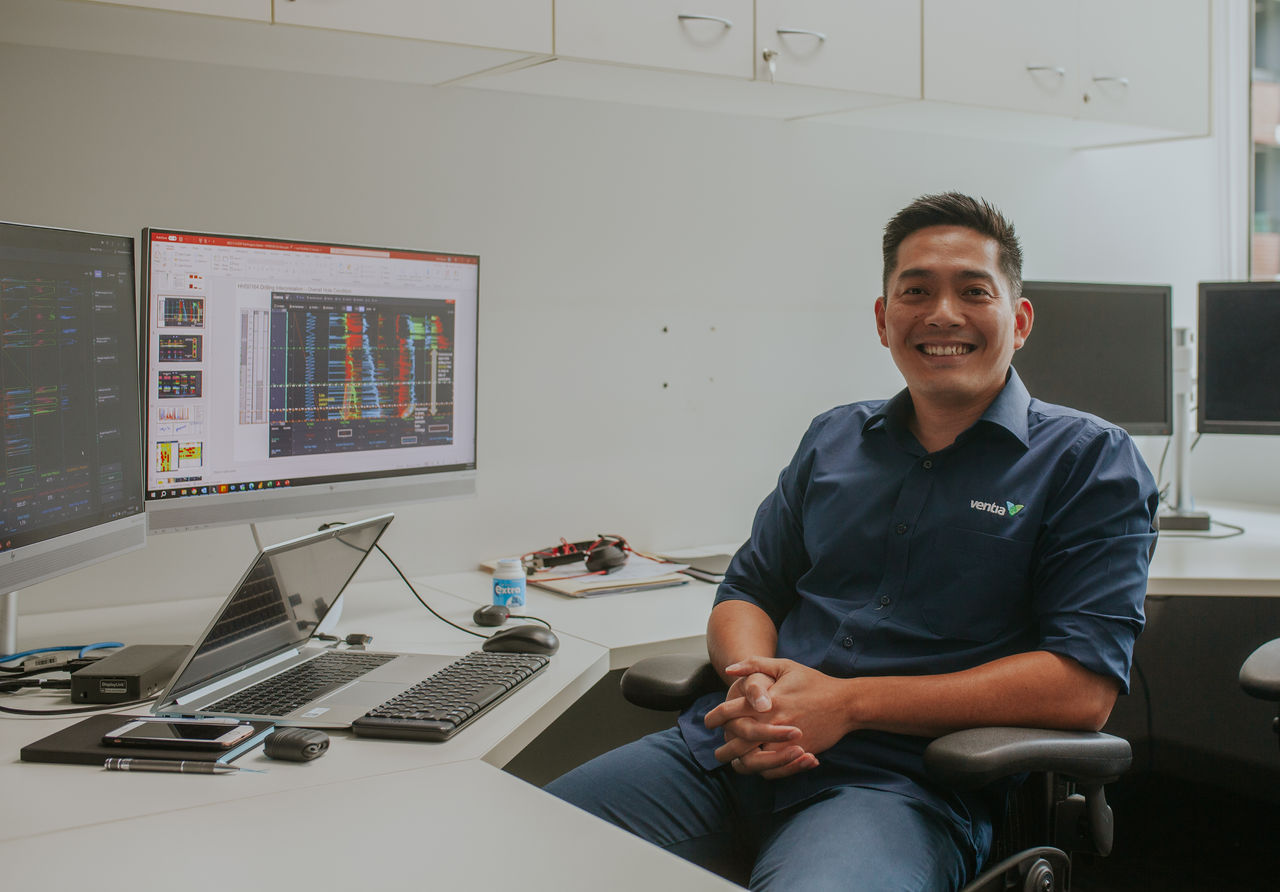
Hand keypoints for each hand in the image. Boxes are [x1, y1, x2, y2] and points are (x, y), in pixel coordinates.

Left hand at [707, 657, 853, 777]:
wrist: (845, 703)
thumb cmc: (813, 682)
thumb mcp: (784, 666)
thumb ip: (754, 665)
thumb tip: (729, 670)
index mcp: (766, 701)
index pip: (730, 712)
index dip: (714, 718)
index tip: (707, 722)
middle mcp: (773, 723)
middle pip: (737, 741)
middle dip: (723, 748)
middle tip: (716, 751)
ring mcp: (786, 741)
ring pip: (753, 760)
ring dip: (740, 763)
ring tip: (733, 762)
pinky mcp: (798, 753)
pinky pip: (774, 768)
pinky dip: (762, 770)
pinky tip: (756, 766)